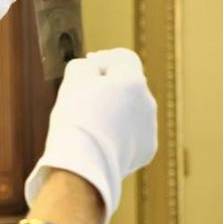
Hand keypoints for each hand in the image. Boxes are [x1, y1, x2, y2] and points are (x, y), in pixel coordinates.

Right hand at [25, 49, 157, 223]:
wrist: (82, 165)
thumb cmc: (75, 119)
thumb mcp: (73, 81)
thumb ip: (84, 66)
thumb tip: (91, 68)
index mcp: (133, 80)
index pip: (123, 58)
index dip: (105, 58)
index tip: (89, 66)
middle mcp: (148, 101)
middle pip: (129, 85)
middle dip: (110, 87)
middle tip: (84, 95)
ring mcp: (150, 127)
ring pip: (131, 111)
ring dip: (115, 111)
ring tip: (89, 123)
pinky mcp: (147, 150)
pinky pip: (133, 134)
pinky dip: (120, 133)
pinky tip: (100, 141)